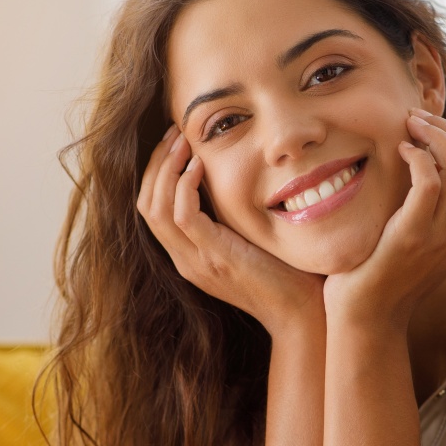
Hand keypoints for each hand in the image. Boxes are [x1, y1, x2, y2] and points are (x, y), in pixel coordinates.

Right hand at [137, 127, 325, 335]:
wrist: (300, 312)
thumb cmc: (286, 274)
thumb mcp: (249, 241)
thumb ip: (232, 217)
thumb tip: (232, 177)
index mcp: (189, 255)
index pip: (152, 208)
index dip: (157, 172)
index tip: (175, 142)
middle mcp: (185, 260)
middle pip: (145, 204)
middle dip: (156, 163)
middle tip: (174, 132)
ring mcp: (196, 261)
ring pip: (155, 208)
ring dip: (166, 168)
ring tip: (183, 141)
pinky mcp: (215, 258)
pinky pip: (182, 216)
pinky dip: (186, 185)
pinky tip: (201, 165)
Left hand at [322, 109, 445, 327]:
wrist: (367, 317)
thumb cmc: (382, 275)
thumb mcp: (417, 241)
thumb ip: (427, 211)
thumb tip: (419, 166)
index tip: (427, 126)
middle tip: (416, 117)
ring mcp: (444, 237)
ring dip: (435, 136)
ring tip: (409, 126)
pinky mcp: (415, 236)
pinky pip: (429, 181)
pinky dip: (418, 157)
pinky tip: (400, 152)